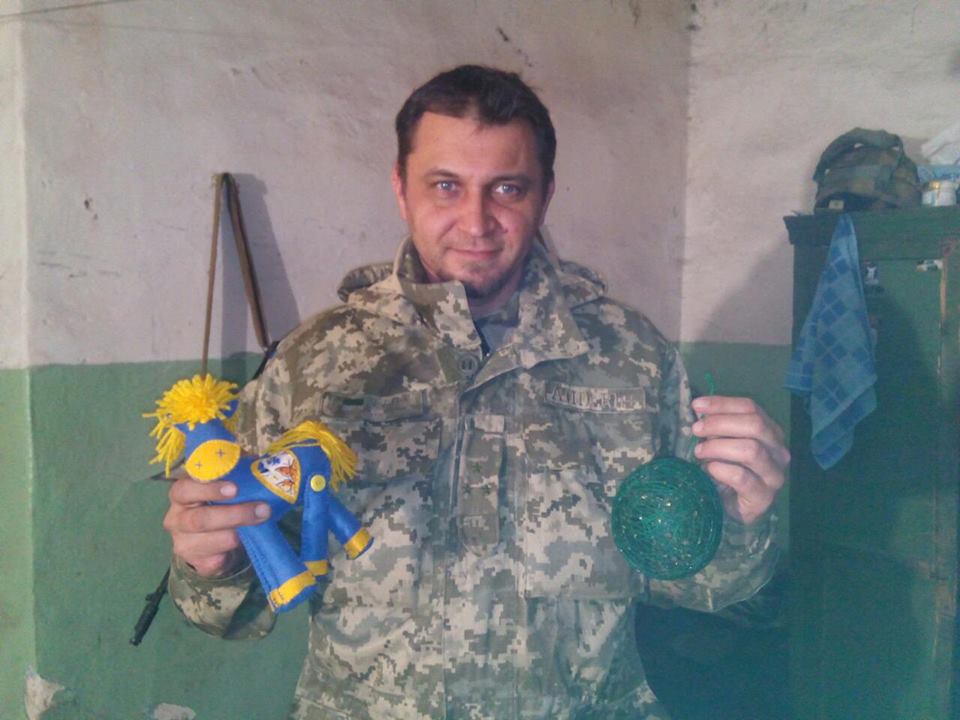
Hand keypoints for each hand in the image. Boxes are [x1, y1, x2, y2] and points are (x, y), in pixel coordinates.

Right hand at [163, 471, 269, 576]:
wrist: (213, 536)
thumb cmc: (221, 501)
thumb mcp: (226, 481)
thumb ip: (235, 470)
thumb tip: (258, 463)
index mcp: (181, 494)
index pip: (186, 490)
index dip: (209, 489)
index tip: (235, 489)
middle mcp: (176, 519)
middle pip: (199, 520)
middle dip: (234, 515)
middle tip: (262, 510)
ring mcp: (182, 543)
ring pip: (208, 542)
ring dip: (236, 534)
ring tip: (257, 525)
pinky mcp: (194, 562)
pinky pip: (213, 561)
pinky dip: (230, 554)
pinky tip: (242, 545)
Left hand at [690, 395, 789, 525]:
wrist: (733, 508)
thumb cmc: (727, 470)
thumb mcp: (722, 443)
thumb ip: (716, 427)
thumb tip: (699, 407)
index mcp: (770, 432)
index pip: (751, 408)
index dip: (722, 404)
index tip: (697, 405)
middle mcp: (778, 451)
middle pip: (755, 425)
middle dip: (720, 423)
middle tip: (696, 430)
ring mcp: (774, 475)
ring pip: (751, 450)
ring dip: (719, 447)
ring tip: (699, 452)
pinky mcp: (763, 497)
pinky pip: (742, 478)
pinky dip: (721, 470)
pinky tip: (709, 469)